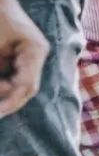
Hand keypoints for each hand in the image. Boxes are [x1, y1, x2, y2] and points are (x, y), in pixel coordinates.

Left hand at [0, 0, 47, 117]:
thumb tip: (1, 97)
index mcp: (35, 51)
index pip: (27, 87)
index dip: (8, 104)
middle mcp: (37, 54)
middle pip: (24, 88)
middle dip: (5, 99)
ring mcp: (29, 53)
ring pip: (18, 84)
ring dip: (4, 90)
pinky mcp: (19, 53)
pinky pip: (12, 75)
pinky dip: (3, 82)